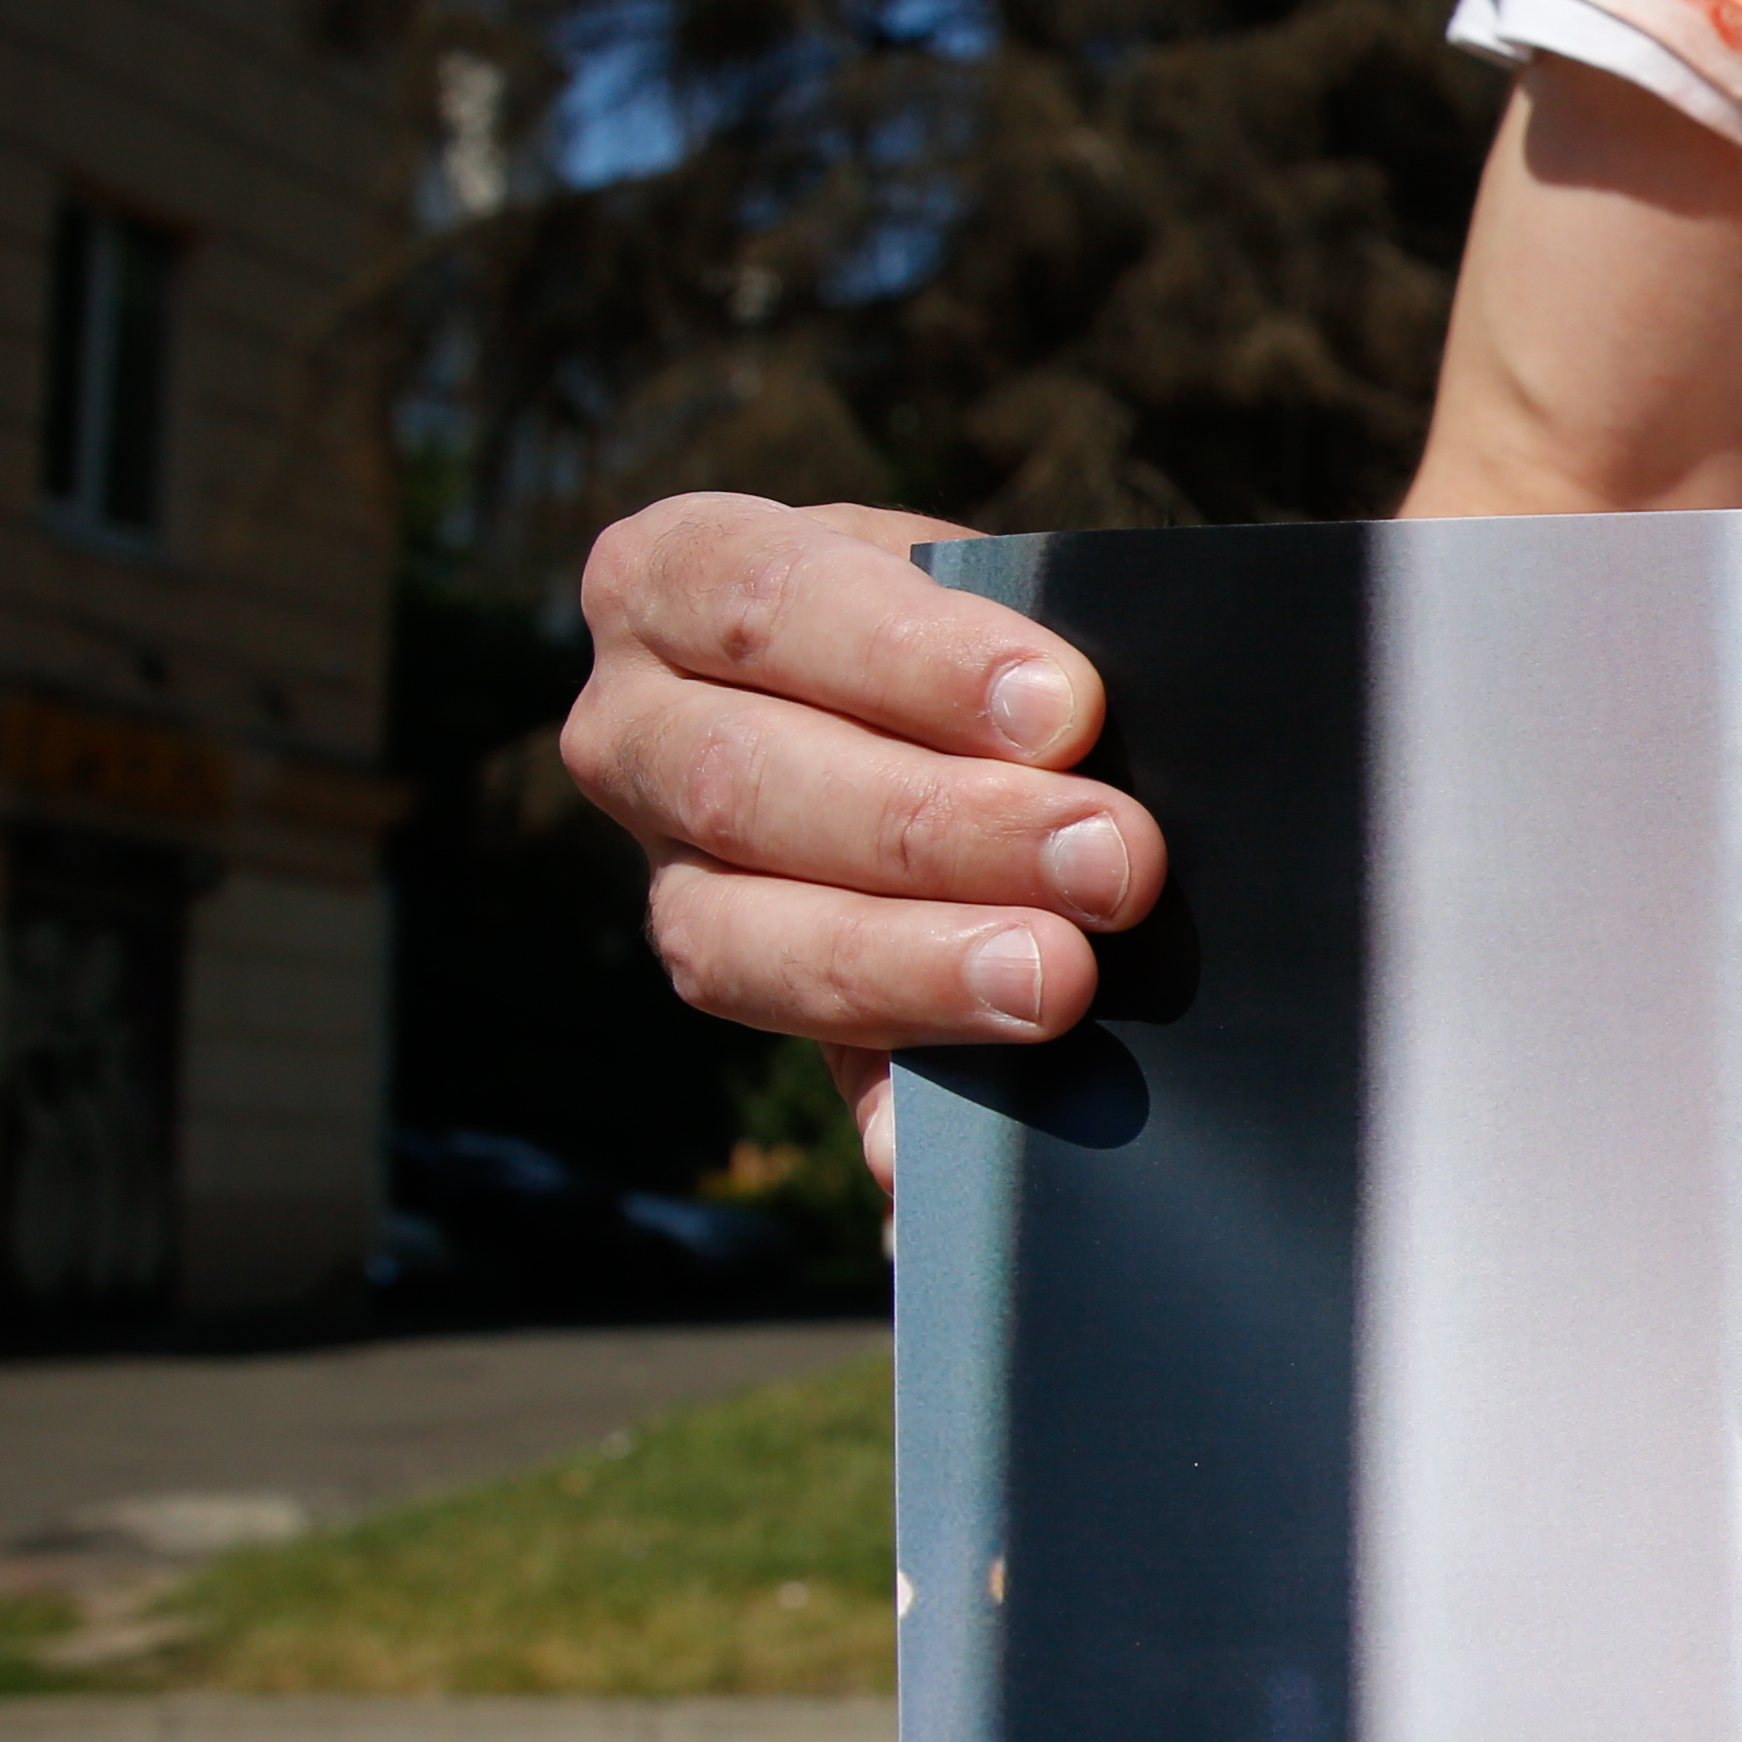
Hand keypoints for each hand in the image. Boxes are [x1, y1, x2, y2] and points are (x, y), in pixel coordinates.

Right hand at [559, 494, 1160, 1184]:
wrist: (921, 706)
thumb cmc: (955, 625)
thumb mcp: (963, 599)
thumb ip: (1003, 660)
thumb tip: (1075, 717)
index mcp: (678, 581)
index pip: (768, 604)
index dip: (910, 661)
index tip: (1062, 707)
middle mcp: (631, 729)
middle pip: (750, 782)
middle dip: (940, 830)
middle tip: (1110, 861)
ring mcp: (664, 879)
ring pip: (741, 939)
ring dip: (909, 968)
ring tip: (1056, 982)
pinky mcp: (748, 1006)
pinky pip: (804, 1071)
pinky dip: (886, 1121)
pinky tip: (941, 1160)